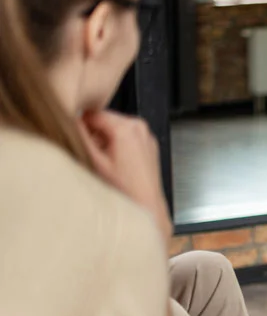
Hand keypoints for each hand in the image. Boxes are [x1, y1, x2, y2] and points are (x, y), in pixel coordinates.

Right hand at [78, 110, 172, 241]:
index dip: (80, 123)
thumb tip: (69, 120)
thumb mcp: (95, 160)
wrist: (146, 203)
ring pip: (115, 126)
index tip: (75, 135)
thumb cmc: (125, 188)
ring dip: (104, 137)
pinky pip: (127, 135)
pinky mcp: (148, 143)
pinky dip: (117, 143)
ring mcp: (146, 134)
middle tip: (90, 151)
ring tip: (103, 158)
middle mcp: (139, 126)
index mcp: (126, 128)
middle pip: (105, 118)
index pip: (92, 113)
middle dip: (94, 132)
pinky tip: (114, 160)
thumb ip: (80, 136)